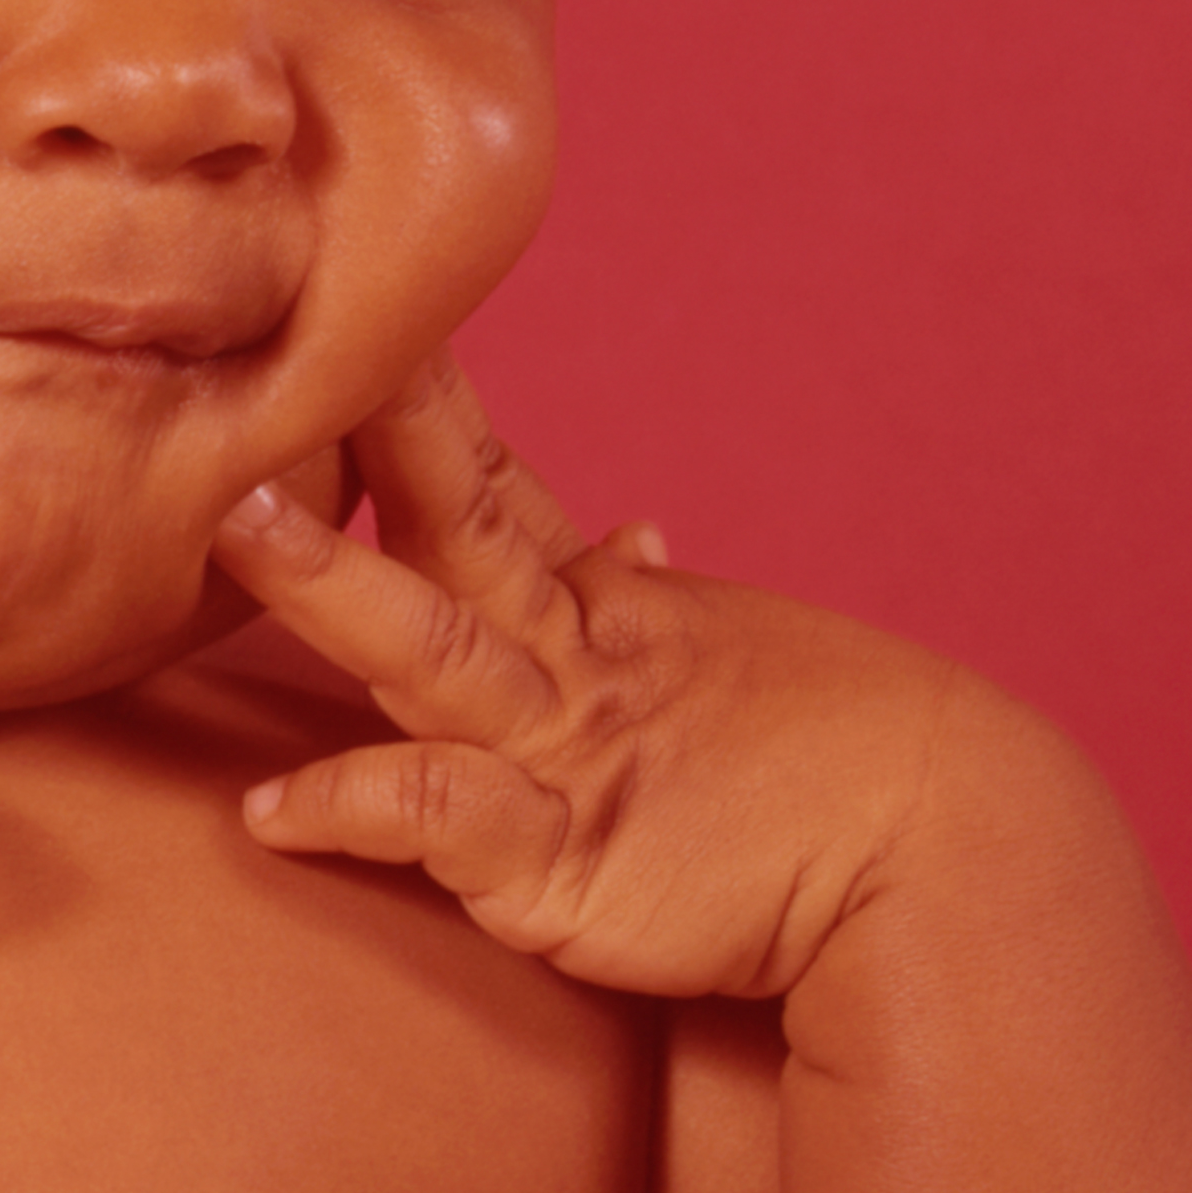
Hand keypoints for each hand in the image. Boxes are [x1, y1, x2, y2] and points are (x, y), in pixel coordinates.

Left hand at [208, 357, 967, 1005]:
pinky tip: (271, 812)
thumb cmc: (834, 770)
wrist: (956, 861)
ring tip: (235, 526)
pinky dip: (358, 808)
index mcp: (604, 610)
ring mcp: (564, 758)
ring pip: (432, 651)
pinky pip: (446, 818)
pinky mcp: (563, 866)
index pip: (491, 483)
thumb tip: (629, 535)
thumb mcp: (719, 665)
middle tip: (273, 369)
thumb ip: (641, 605)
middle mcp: (574, 664)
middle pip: (458, 527)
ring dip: (333, 587)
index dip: (419, 408)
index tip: (343, 326)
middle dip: (370, 445)